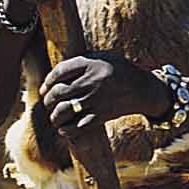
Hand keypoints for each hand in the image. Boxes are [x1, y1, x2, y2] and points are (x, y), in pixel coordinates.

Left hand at [39, 53, 168, 134]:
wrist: (143, 89)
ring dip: (55, 116)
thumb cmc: (119, 71)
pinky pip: (77, 127)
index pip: (60, 71)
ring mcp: (97, 100)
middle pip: (58, 92)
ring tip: (56, 117)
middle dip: (49, 100)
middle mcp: (93, 82)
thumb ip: (81, 61)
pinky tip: (64, 128)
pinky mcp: (102, 116)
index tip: (45, 89)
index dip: (48, 81)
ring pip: (64, 111)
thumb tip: (52, 77)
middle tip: (49, 103)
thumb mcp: (104, 58)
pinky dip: (67, 130)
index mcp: (92, 64)